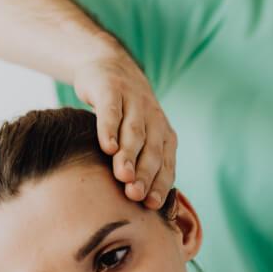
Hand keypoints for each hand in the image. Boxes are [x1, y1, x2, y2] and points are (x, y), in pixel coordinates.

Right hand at [72, 44, 176, 209]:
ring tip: (123, 176)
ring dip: (129, 155)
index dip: (160, 184)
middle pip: (151, 150)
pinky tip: (106, 146)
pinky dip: (110, 129)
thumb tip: (138, 205)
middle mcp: (153, 118)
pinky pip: (112, 111)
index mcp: (163, 134)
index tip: (151, 206)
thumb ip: (139, 163)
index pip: (165, 163)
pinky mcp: (112, 89)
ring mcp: (133, 101)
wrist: (109, 65)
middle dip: (145, 174)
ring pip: (134, 132)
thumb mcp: (137, 136)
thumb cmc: (123, 114)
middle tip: (135, 196)